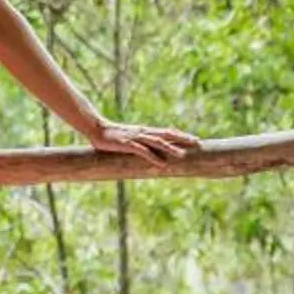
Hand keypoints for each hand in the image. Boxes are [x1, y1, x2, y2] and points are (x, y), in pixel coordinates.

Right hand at [84, 117, 201, 163]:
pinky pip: (143, 152)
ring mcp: (136, 138)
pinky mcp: (128, 144)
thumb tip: (149, 148)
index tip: (194, 139)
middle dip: (183, 139)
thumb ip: (140, 142)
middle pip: (167, 134)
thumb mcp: (129, 137)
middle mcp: (144, 132)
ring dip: (170, 149)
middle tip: (198, 143)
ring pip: (157, 143)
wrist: (96, 128)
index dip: (181, 135)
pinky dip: (154, 158)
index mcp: (145, 131)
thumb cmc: (112, 135)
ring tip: (182, 155)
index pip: (167, 132)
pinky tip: (162, 164)